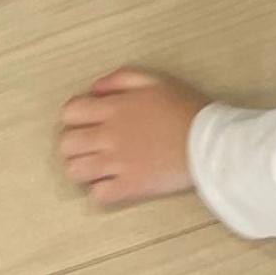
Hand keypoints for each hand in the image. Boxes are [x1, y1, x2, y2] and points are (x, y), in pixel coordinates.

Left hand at [59, 68, 204, 206]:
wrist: (208, 141)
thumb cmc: (184, 108)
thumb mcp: (154, 80)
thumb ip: (120, 79)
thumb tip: (95, 89)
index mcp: (114, 108)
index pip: (70, 112)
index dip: (74, 117)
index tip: (86, 121)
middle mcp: (110, 135)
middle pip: (67, 144)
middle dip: (73, 144)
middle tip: (89, 146)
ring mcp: (117, 163)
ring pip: (76, 172)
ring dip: (82, 168)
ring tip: (97, 166)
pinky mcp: (130, 187)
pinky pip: (97, 195)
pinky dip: (100, 190)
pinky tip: (112, 183)